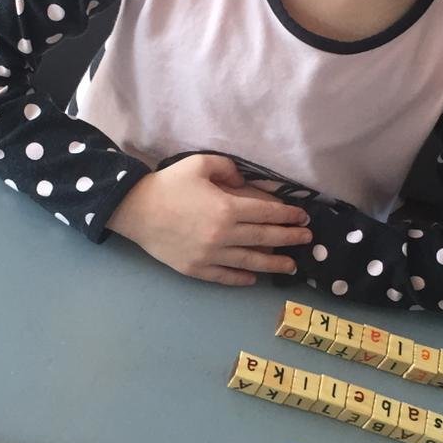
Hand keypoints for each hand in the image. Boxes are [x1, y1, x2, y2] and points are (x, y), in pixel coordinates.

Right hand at [105, 154, 311, 285]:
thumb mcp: (199, 165)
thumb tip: (245, 181)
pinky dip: (242, 278)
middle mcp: (223, 235)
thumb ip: (227, 169)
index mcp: (227, 208)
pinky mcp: (197, 269)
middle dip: (289, 238)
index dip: (287, 215)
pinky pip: (226, 276)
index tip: (302, 217)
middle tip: (307, 240)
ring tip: (291, 265)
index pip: (266, 213)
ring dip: (274, 264)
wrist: (135, 210)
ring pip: (250, 262)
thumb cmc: (168, 185)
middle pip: (264, 238)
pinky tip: (254, 278)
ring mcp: (211, 255)